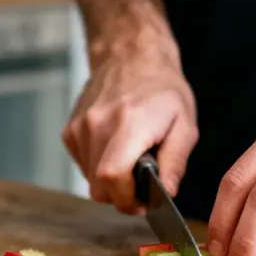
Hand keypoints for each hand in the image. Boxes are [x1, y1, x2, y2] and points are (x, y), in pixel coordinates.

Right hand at [63, 45, 197, 212]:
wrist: (130, 57)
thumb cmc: (161, 90)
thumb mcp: (184, 126)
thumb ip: (175, 163)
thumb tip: (166, 193)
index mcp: (129, 123)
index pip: (112, 176)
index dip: (127, 197)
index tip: (143, 198)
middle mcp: (98, 125)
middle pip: (98, 186)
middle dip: (121, 196)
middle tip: (141, 185)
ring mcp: (80, 127)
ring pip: (89, 180)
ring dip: (110, 181)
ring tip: (130, 160)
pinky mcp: (70, 131)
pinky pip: (83, 165)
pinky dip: (98, 167)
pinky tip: (115, 149)